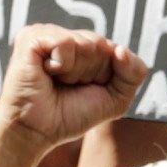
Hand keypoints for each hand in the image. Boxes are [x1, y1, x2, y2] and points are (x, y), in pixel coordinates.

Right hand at [0, 28, 143, 147]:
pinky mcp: (32, 37)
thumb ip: (133, 73)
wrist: (35, 132)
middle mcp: (67, 38)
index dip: (106, 76)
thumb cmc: (69, 116)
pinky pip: (67, 43)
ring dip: (76, 72)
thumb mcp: (115, 99)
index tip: (85, 89)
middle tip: (67, 86)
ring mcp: (48, 34)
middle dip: (92, 73)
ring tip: (55, 81)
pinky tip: (45, 72)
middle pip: (103, 46)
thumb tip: (120, 49)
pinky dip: (62, 64)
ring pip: (88, 43)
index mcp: (84, 48)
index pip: (116, 50)